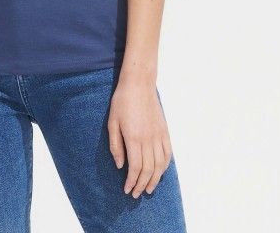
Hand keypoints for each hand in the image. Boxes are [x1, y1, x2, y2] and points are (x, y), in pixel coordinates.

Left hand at [107, 73, 171, 197]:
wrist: (139, 84)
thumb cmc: (122, 102)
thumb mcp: (112, 122)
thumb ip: (116, 145)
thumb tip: (120, 165)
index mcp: (134, 138)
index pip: (136, 167)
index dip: (132, 181)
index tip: (127, 189)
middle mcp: (148, 139)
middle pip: (149, 170)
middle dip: (142, 185)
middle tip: (136, 194)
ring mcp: (158, 135)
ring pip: (160, 165)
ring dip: (155, 180)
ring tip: (148, 189)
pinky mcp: (164, 131)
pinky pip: (167, 153)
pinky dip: (165, 166)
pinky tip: (160, 172)